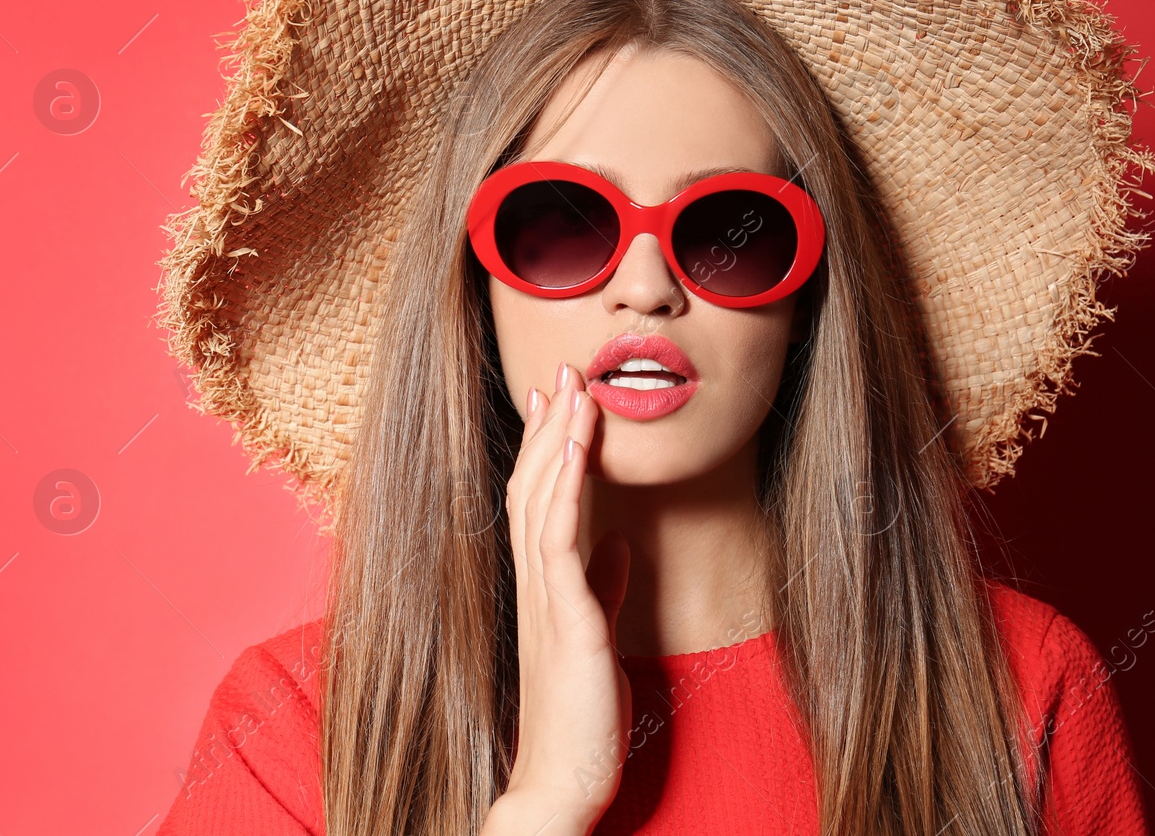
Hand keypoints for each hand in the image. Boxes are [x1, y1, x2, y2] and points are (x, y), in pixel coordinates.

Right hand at [485, 363, 631, 835]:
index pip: (538, 501)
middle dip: (549, 427)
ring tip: (573, 390)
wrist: (559, 781)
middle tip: (561, 373)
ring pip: (542, 500)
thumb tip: (620, 550)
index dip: (546, 447)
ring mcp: (546, 598)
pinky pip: (559, 539)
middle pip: (534, 486)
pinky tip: (578, 450)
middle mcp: (536, 584)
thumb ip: (603, 590)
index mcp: (544, 587)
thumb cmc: (577, 716)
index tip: (556, 400)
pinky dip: (565, 487)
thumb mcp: (596, 638)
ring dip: (558, 441)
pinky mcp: (567, 619)